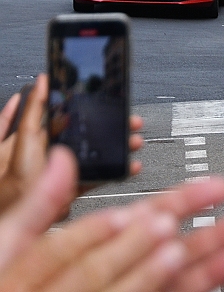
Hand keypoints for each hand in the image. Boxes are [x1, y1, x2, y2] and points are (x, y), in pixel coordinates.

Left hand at [0, 75, 144, 214]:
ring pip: (103, 153)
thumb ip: (36, 109)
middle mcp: (61, 149)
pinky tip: (130, 166)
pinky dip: (119, 171)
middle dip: (116, 127)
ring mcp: (72, 168)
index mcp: (47, 134)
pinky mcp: (79, 185)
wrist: (26, 210)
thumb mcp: (28, 137)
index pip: (76, 116)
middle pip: (94, 134)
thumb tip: (42, 81)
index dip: (97, 108)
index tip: (113, 103)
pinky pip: (103, 175)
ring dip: (122, 147)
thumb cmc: (20, 177)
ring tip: (134, 142)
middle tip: (131, 122)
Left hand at [0, 177, 223, 291]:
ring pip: (173, 291)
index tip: (215, 186)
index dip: (183, 200)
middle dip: (214, 235)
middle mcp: (110, 281)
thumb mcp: (8, 248)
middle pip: (170, 253)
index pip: (144, 218)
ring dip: (211, 275)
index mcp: (87, 252)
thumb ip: (38, 208)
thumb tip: (63, 159)